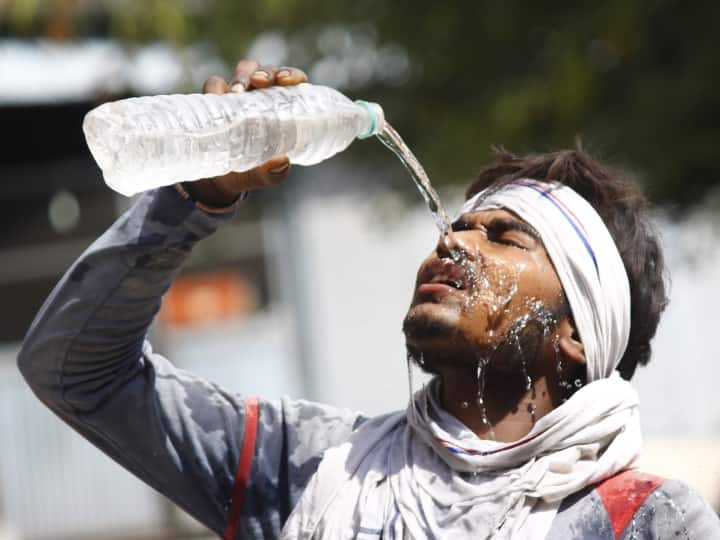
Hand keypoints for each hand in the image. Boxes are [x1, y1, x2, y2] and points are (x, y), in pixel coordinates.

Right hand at [183, 59, 308, 206]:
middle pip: (266, 71)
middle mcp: (260, 96)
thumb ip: (272, 174)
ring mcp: (237, 95)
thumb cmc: (246, 171)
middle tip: (260, 83)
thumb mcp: (259, 175)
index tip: (287, 81)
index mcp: (279, 107)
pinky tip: (216, 99)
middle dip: (264, 72)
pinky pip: (213, 84)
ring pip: (243, 71)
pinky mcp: (214, 99)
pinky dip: (215, 88)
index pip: (290, 83)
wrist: (214, 180)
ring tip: (236, 93)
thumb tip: (282, 162)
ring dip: (241, 76)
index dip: (292, 75)